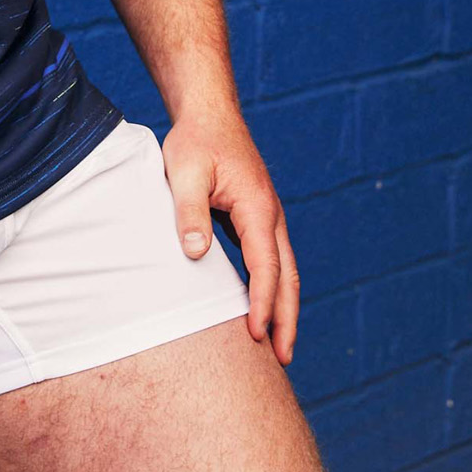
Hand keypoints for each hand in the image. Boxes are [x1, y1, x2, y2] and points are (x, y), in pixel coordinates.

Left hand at [162, 112, 300, 366]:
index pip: (266, 265)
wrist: (210, 113)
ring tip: (278, 346)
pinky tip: (260, 309)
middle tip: (284, 359)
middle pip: (287, 275)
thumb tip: (195, 254)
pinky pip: (272, 261)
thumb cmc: (195, 141)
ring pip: (284, 270)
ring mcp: (267, 217)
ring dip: (284, 307)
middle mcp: (270, 215)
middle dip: (287, 318)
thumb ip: (189, 212)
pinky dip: (272, 289)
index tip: (255, 334)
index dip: (261, 302)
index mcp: (257, 206)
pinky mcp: (257, 219)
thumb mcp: (184, 172)